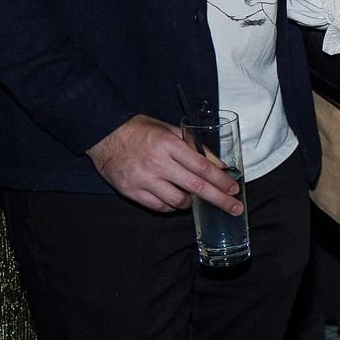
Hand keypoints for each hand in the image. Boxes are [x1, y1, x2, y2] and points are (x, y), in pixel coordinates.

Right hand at [89, 115, 243, 213]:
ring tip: (195, 196)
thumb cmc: (141, 131)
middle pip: (196, 187)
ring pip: (178, 201)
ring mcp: (143, 180)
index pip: (203, 167)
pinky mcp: (131, 191)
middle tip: (235, 209)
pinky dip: (171, 206)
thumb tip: (220, 164)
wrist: (104, 135)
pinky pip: (159, 207)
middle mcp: (157, 164)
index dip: (221, 181)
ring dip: (192, 202)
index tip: (234, 189)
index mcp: (169, 145)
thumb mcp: (170, 130)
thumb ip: (195, 147)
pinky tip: (174, 198)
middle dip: (220, 200)